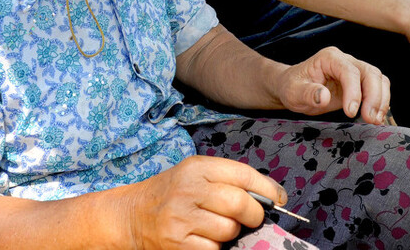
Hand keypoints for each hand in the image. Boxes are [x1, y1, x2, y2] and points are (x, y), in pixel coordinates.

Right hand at [127, 155, 281, 249]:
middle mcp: (188, 190)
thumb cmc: (171, 193)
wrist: (131, 215)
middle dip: (254, 215)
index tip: (278, 199)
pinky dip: (215, 248)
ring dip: (231, 233)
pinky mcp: (177, 244)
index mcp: (196, 167)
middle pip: (240, 204)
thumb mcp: (195, 174)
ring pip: (229, 230)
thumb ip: (228, 180)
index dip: (267, 189)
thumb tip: (272, 196)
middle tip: (251, 218)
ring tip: (216, 226)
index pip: (243, 174)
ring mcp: (181, 218)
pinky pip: (214, 249)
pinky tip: (203, 239)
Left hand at [275, 46, 389, 124]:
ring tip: (375, 121)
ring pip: (378, 80)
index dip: (354, 92)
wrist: (293, 88)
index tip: (351, 112)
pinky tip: (376, 118)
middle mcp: (345, 61)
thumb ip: (307, 93)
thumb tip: (323, 97)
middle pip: (370, 73)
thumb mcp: (293, 92)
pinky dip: (381, 103)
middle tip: (370, 119)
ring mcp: (355, 71)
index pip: (349, 71)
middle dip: (374, 97)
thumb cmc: (292, 87)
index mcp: (329, 58)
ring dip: (381, 100)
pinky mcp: (360, 84)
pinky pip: (378, 89)